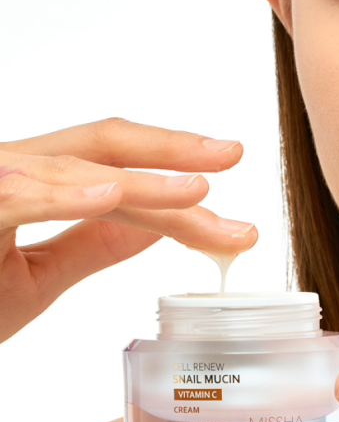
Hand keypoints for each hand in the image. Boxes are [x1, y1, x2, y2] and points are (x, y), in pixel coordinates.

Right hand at [0, 117, 256, 343]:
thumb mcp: (35, 276)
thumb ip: (92, 244)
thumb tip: (154, 226)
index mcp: (28, 180)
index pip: (111, 167)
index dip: (171, 173)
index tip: (226, 188)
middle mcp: (9, 168)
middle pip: (101, 145)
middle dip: (172, 150)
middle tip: (233, 154)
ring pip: (75, 170)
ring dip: (142, 182)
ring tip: (199, 191)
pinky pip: (17, 198)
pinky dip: (64, 196)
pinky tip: (113, 197)